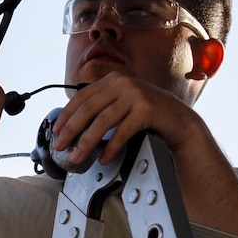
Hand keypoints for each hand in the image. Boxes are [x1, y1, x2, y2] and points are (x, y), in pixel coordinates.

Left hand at [47, 73, 201, 167]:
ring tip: (78, 157)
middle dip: (71, 130)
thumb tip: (75, 126)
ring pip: (102, 121)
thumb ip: (104, 106)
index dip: (66, 115)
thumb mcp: (124, 104)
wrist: (181, 122)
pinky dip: (111, 147)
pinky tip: (105, 158)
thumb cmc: (151, 116)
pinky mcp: (146, 109)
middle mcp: (123, 83)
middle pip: (88, 108)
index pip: (81, 97)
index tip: (56, 131)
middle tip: (60, 146)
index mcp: (113, 80)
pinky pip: (122, 131)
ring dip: (87, 142)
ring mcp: (136, 94)